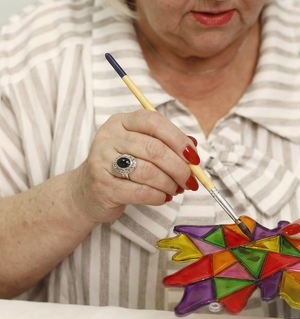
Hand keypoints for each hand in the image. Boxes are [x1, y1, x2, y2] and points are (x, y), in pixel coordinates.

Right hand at [70, 109, 199, 223]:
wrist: (86, 192)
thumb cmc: (122, 168)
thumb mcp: (141, 149)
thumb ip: (166, 144)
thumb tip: (193, 147)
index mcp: (121, 121)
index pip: (154, 122)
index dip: (178, 139)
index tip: (194, 157)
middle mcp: (109, 136)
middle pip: (154, 149)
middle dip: (179, 167)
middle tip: (190, 180)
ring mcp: (102, 160)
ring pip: (149, 172)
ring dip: (170, 184)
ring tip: (176, 190)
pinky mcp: (102, 185)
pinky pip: (140, 192)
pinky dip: (158, 196)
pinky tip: (163, 197)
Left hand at [282, 215, 299, 303]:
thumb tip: (289, 231)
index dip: (292, 259)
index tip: (280, 248)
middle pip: (299, 279)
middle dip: (283, 264)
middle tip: (277, 250)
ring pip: (292, 287)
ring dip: (282, 271)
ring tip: (286, 256)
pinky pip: (292, 290)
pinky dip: (286, 278)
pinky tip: (290, 266)